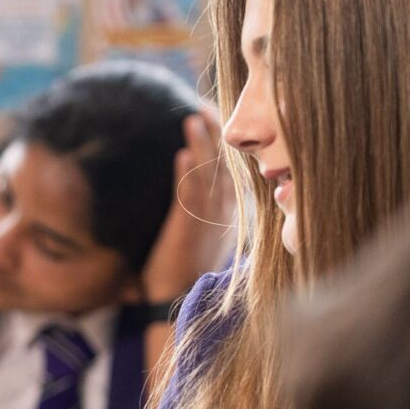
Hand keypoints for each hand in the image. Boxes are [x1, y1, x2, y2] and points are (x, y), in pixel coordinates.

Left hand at [140, 107, 237, 307]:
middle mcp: (223, 214)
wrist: (177, 302)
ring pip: (209, 174)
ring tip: (194, 116)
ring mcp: (208, 220)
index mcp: (229, 215)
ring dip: (201, 145)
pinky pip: (189, 196)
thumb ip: (201, 216)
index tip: (219, 121)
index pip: (232, 172)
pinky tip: (181, 153)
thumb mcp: (199, 239)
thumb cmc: (183, 274)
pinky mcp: (188, 229)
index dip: (227, 146)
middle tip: (209, 106)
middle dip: (218, 135)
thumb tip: (192, 192)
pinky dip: (186, 173)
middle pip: (225, 165)